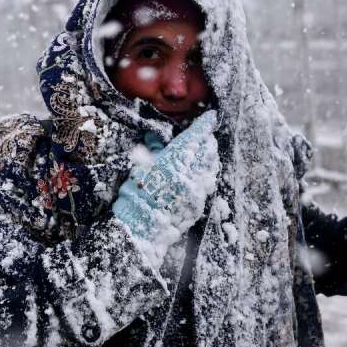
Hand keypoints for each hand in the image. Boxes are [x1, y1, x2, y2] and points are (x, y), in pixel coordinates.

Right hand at [112, 111, 219, 266]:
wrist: (140, 228)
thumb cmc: (135, 195)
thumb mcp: (141, 167)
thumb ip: (154, 151)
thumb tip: (156, 139)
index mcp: (175, 160)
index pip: (195, 137)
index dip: (204, 125)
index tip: (210, 117)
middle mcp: (191, 174)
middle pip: (208, 151)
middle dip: (207, 141)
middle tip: (204, 136)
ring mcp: (197, 190)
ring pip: (211, 167)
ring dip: (208, 158)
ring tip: (203, 154)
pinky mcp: (199, 204)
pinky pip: (206, 184)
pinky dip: (204, 175)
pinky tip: (197, 175)